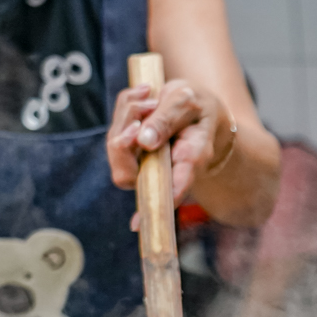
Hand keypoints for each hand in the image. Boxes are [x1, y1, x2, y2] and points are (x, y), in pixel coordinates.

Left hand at [107, 79, 237, 216]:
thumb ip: (167, 118)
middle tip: (145, 105)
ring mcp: (145, 163)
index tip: (137, 223)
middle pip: (128, 174)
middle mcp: (164, 170)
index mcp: (190, 161)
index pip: (173, 188)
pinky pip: (116, 129)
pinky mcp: (132, 150)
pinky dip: (125, 107)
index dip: (155, 204)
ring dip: (126, 113)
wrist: (200, 110)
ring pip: (116, 148)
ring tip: (149, 93)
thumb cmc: (200, 109)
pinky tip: (144, 93)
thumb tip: (144, 141)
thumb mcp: (190, 102)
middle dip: (124, 138)